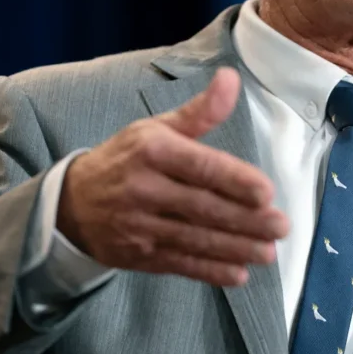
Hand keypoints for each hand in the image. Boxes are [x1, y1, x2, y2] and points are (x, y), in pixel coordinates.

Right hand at [56, 67, 288, 286]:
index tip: (266, 192)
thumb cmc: (127, 158)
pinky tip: (238, 274)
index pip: (200, 167)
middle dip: (245, 220)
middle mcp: (144, 188)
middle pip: (201, 207)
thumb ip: (200, 111)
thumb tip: (232, 78)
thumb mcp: (157, 127)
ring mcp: (139, 225)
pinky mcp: (138, 255)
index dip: (234, 180)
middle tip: (280, 226)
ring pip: (194, 239)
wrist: (72, 203)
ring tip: (268, 252)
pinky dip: (209, 272)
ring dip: (235, 248)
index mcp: (152, 151)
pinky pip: (179, 264)